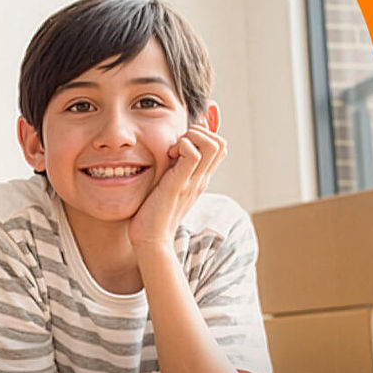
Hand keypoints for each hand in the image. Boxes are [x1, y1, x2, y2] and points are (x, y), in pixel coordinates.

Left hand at [129, 123, 225, 249]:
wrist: (151, 240)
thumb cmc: (153, 213)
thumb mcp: (167, 185)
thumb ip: (171, 171)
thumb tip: (168, 153)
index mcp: (200, 179)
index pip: (219, 147)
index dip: (203, 135)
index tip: (180, 143)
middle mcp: (201, 179)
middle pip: (221, 143)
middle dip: (199, 132)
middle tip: (176, 145)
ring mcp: (193, 182)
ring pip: (213, 144)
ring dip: (192, 137)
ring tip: (172, 151)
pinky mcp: (179, 185)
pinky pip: (192, 155)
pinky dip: (182, 146)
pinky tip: (167, 157)